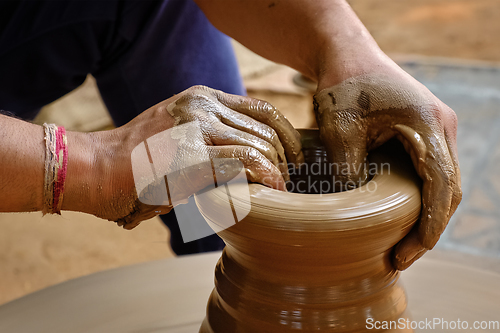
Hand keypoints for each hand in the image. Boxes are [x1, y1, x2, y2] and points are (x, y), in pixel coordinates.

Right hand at [92, 86, 302, 228]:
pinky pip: (245, 162)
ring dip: (276, 171)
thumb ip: (213, 135)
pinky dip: (266, 177)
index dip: (288, 133)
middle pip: (266, 129)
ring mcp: (195, 127)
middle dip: (284, 158)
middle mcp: (202, 106)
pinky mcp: (191, 155)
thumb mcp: (180, 133)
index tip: (296, 156)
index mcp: (202, 98)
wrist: (96, 169)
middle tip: (285, 180)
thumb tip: (255, 156)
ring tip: (276, 189)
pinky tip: (271, 190)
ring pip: (259, 145)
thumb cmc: (138, 160)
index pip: (263, 108)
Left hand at [314, 68, 461, 269]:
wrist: (346, 56)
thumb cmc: (342, 87)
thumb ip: (350, 173)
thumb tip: (353, 216)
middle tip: (401, 257)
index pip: (442, 186)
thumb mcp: (340, 132)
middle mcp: (442, 127)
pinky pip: (430, 171)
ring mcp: (436, 129)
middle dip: (429, 227)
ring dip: (426, 215)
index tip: (411, 252)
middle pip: (449, 189)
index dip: (431, 225)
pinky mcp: (424, 132)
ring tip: (401, 245)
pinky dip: (420, 197)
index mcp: (429, 124)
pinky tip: (400, 216)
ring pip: (442, 183)